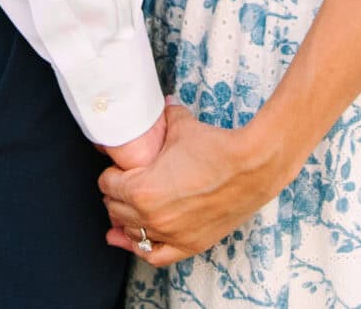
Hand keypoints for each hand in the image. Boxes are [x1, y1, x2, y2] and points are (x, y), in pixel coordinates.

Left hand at [97, 103, 289, 268]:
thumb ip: (163, 116)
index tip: (117, 169)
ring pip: (133, 233)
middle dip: (117, 195)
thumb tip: (160, 104)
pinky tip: (136, 240)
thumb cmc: (216, 147)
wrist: (252, 167)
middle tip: (123, 184)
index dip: (112, 173)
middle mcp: (152, 217)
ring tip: (127, 211)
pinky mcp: (190, 244)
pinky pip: (155, 255)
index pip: (108, 185)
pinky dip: (143, 248)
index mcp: (142, 190)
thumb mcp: (181, 126)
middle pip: (116, 210)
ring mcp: (171, 234)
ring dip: (127, 220)